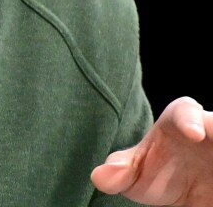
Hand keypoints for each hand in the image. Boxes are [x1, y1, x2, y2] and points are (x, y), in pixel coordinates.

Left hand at [91, 96, 212, 205]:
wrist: (193, 190)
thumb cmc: (163, 172)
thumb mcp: (140, 173)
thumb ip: (121, 171)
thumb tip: (99, 175)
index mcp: (180, 123)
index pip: (185, 110)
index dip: (190, 119)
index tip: (194, 133)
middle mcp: (208, 130)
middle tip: (204, 137)